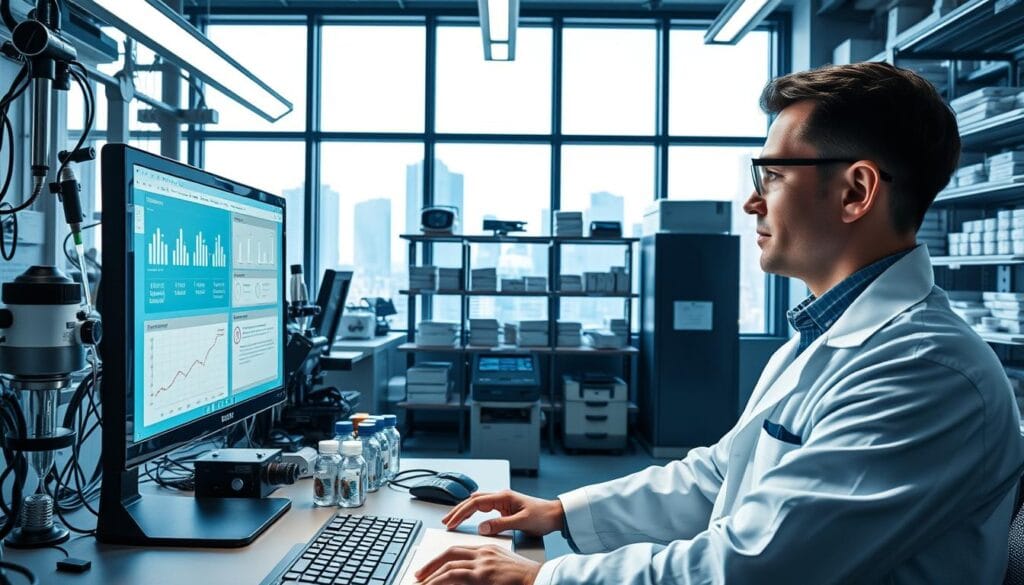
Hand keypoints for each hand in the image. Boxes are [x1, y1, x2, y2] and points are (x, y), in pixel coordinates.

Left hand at [414, 544, 540, 584]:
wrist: (541, 579)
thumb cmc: (526, 579)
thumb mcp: (503, 570)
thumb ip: (485, 571)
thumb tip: (470, 579)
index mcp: (488, 550)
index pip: (459, 551)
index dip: (442, 559)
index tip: (432, 568)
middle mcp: (483, 553)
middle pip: (450, 553)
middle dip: (431, 564)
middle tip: (419, 575)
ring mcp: (483, 564)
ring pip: (449, 565)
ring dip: (432, 575)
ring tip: (421, 584)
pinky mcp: (483, 575)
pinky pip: (455, 575)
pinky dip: (440, 581)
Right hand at [442, 490, 563, 536]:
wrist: (556, 515)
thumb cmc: (543, 516)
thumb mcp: (522, 522)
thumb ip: (501, 524)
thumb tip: (482, 528)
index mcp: (503, 497)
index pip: (476, 503)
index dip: (461, 512)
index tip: (451, 522)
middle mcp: (501, 497)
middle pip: (473, 501)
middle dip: (458, 510)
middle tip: (446, 521)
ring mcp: (502, 502)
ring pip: (477, 503)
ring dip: (464, 511)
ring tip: (452, 520)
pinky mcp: (505, 508)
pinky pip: (484, 508)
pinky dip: (473, 513)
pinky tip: (468, 518)